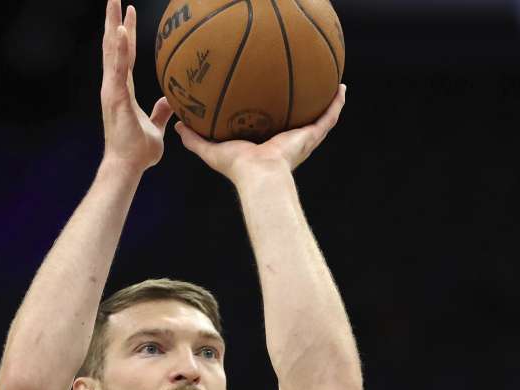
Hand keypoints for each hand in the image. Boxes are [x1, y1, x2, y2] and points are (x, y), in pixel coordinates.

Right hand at [101, 0, 174, 173]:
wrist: (128, 167)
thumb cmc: (138, 152)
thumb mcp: (155, 128)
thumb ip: (160, 112)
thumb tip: (169, 101)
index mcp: (122, 91)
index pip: (124, 56)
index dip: (125, 34)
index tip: (128, 14)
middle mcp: (114, 86)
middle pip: (113, 46)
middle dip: (113, 20)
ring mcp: (112, 90)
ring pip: (111, 51)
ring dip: (112, 25)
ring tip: (114, 2)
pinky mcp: (115, 97)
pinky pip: (118, 67)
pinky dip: (118, 48)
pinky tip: (119, 30)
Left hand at [174, 84, 345, 182]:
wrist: (259, 176)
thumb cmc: (237, 168)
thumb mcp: (211, 149)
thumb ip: (195, 138)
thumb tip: (178, 124)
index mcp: (267, 143)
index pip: (272, 125)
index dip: (273, 113)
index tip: (273, 98)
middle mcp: (287, 140)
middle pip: (298, 119)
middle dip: (302, 105)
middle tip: (305, 87)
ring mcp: (302, 138)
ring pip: (318, 117)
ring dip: (327, 102)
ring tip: (333, 84)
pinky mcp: (311, 136)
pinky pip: (328, 117)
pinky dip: (336, 104)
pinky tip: (342, 87)